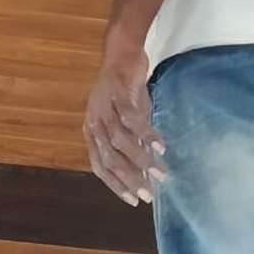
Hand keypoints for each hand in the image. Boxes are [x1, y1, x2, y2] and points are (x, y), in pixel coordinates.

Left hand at [83, 37, 165, 206]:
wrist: (122, 54)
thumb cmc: (125, 90)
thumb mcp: (126, 120)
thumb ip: (133, 142)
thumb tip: (147, 169)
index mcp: (92, 132)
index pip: (100, 166)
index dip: (115, 185)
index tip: (133, 200)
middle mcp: (94, 122)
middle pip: (109, 158)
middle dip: (129, 179)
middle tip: (148, 194)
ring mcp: (104, 108)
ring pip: (120, 142)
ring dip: (141, 160)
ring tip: (160, 173)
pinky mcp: (118, 94)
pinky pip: (132, 119)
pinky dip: (147, 135)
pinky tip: (161, 146)